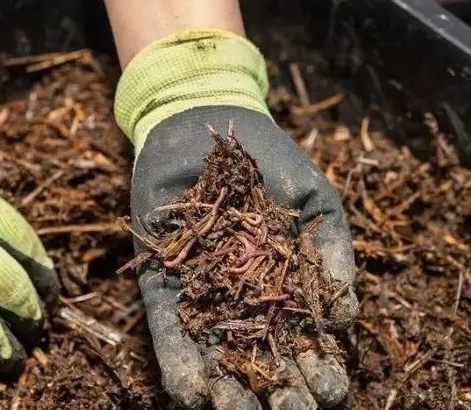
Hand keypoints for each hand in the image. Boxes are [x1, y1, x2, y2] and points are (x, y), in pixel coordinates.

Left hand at [114, 30, 356, 408]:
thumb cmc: (270, 162)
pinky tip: (191, 393)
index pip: (305, 338)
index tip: (330, 388)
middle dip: (279, 389)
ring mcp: (201, 293)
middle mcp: (243, 299)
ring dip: (227, 389)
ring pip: (215, 353)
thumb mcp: (316, 202)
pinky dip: (179, 360)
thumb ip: (333, 253)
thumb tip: (347, 319)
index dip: (319, 366)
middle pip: (261, 355)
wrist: (206, 125)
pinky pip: (169, 328)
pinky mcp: (161, 282)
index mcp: (286, 285)